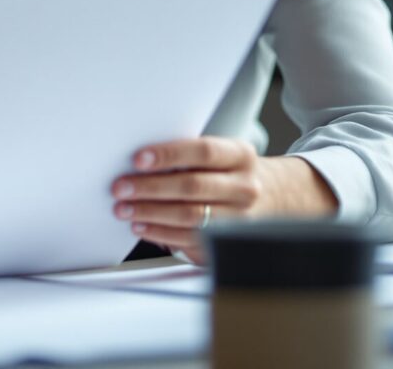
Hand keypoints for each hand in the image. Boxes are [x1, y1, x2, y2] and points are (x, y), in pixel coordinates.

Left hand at [112, 136, 337, 262]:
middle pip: (192, 187)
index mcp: (241, 156)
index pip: (203, 151)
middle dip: (150, 188)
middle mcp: (245, 187)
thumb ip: (187, 156)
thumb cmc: (229, 173)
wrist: (271, 199)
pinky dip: (161, 234)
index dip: (169, 155)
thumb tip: (139, 163)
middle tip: (121, 188)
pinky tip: (142, 227)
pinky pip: (191, 240)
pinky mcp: (231, 242)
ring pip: (191, 217)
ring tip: (125, 209)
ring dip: (151, 214)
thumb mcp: (221, 155)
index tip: (137, 159)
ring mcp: (241, 218)